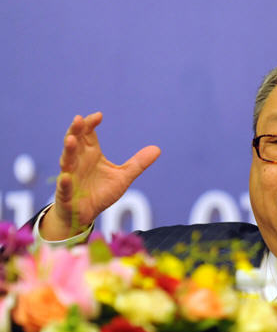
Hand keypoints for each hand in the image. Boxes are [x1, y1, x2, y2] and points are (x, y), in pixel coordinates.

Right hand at [40, 112, 160, 239]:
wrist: (84, 215)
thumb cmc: (100, 192)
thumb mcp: (123, 177)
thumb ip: (138, 164)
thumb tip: (157, 149)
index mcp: (91, 154)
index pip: (88, 134)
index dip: (91, 124)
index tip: (99, 116)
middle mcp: (78, 162)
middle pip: (74, 142)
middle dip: (76, 131)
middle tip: (79, 119)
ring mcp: (70, 176)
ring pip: (66, 160)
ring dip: (68, 150)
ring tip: (71, 140)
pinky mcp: (66, 194)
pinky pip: (64, 187)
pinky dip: (64, 182)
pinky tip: (66, 177)